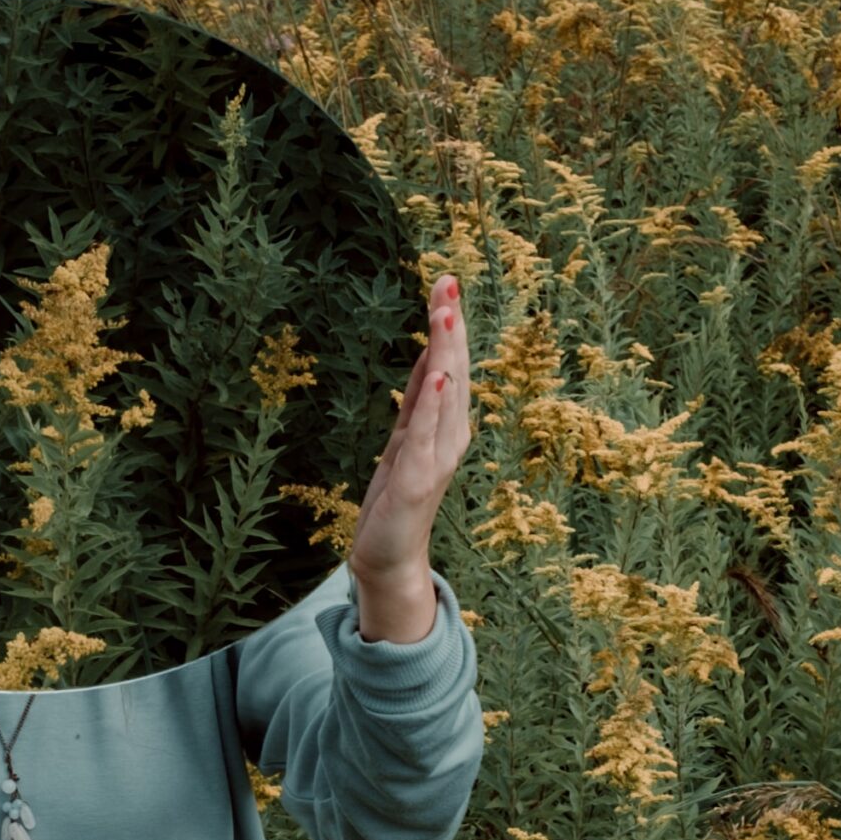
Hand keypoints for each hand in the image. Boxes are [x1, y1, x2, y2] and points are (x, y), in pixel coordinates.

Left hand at [350, 271, 473, 643]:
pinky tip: (436, 378)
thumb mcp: (404, 438)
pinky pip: (424, 436)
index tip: (444, 282)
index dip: (447, 325)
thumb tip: (429, 355)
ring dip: (444, 354)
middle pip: (452, 371)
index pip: (448, 364)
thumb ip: (417, 400)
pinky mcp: (416, 481)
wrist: (388, 556)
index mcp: (446, 425)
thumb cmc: (397, 499)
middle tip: (448, 283)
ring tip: (445, 316)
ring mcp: (436, 459)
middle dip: (450, 328)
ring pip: (443, 396)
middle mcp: (450, 437)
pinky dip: (431, 406)